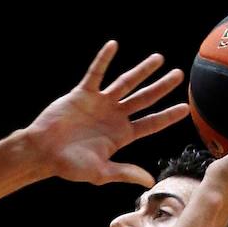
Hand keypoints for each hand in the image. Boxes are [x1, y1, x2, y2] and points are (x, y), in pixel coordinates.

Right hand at [24, 42, 189, 186]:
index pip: (151, 123)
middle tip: (179, 75)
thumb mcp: (100, 172)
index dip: (168, 116)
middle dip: (162, 87)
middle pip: (144, 99)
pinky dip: (103, 60)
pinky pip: (96, 73)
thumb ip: (125, 172)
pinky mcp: (82, 94)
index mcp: (121, 136)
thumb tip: (149, 181)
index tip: (186, 107)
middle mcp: (113, 117)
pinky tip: (113, 45)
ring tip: (158, 59)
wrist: (42, 152)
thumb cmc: (69, 166)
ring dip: (141, 70)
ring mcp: (99, 104)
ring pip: (125, 83)